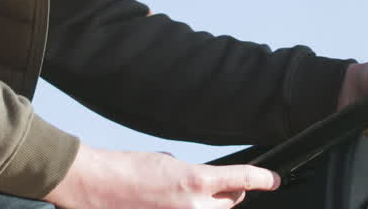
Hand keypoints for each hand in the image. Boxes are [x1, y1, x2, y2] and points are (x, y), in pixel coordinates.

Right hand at [44, 145, 279, 207]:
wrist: (95, 185)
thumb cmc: (126, 169)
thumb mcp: (168, 162)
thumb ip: (192, 174)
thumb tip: (202, 184)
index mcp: (195, 181)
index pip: (241, 180)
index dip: (262, 179)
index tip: (273, 180)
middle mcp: (194, 207)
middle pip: (230, 203)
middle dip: (228, 193)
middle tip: (216, 185)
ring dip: (206, 206)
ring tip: (182, 196)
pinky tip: (172, 202)